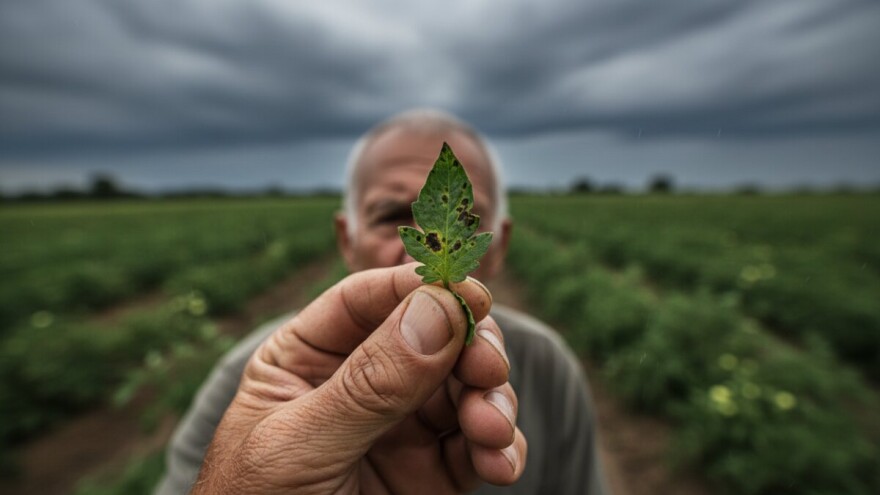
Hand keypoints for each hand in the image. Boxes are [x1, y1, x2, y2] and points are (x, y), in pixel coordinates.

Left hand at [192, 263, 526, 493]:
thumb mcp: (299, 446)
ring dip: (491, 400)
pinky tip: (501, 463)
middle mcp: (360, 384)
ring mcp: (400, 428)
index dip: (420, 288)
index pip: (367, 300)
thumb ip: (368, 384)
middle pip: (431, 335)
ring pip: (465, 388)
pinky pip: (477, 446)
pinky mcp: (431, 473)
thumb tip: (436, 311)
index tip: (471, 292)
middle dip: (469, 346)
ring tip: (493, 430)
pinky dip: (500, 448)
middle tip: (490, 367)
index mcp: (308, 359)